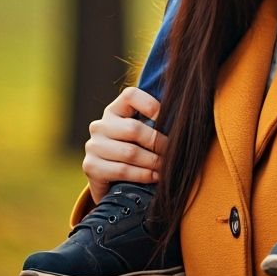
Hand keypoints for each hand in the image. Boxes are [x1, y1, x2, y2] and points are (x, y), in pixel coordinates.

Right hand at [83, 86, 167, 203]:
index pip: (130, 95)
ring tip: (167, 167)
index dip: (151, 105)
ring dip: (153, 162)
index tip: (169, 120)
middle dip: (158, 142)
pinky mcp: (90, 166)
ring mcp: (93, 145)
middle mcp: (100, 125)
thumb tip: (185, 119)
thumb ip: (156, 122)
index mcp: (115, 109)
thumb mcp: (143, 132)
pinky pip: (122, 170)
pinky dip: (143, 175)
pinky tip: (155, 176)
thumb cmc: (136, 150)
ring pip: (130, 152)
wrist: (112, 180)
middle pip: (133, 129)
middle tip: (174, 152)